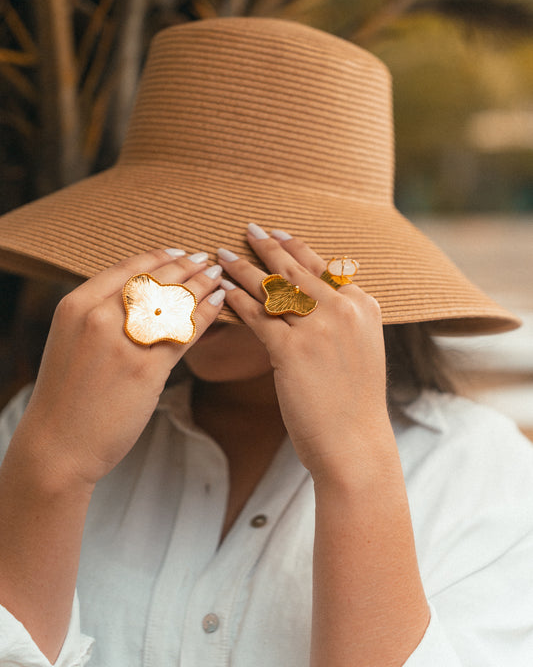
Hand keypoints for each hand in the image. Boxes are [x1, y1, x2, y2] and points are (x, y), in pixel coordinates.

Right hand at [17, 249, 223, 487]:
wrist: (59, 445)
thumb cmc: (68, 395)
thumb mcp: (72, 339)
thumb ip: (100, 313)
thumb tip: (140, 294)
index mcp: (77, 305)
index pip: (128, 269)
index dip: (160, 257)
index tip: (180, 252)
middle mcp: (99, 318)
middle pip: (155, 280)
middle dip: (187, 266)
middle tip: (208, 260)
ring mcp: (123, 344)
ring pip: (173, 302)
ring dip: (202, 284)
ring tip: (219, 277)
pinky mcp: (146, 370)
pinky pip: (184, 333)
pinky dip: (206, 314)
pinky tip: (218, 304)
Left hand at [218, 226, 389, 479]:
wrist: (355, 442)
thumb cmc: (354, 401)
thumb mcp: (359, 348)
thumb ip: (340, 320)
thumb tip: (310, 301)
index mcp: (362, 305)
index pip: (321, 266)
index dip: (294, 246)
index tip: (275, 233)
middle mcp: (342, 309)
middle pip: (294, 269)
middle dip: (266, 246)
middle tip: (247, 229)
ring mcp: (318, 328)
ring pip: (271, 288)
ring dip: (242, 268)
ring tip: (221, 255)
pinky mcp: (292, 349)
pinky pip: (256, 316)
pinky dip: (234, 300)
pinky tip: (219, 291)